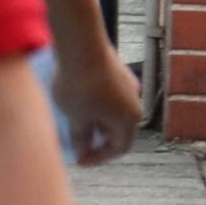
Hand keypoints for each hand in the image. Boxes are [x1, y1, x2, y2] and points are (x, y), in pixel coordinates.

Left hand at [51, 48, 142, 165]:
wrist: (81, 44)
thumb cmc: (79, 85)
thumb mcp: (76, 118)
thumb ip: (80, 138)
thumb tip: (81, 152)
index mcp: (129, 119)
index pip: (120, 148)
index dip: (100, 157)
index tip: (80, 160)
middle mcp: (134, 102)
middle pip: (117, 130)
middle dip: (96, 139)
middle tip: (74, 144)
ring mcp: (127, 85)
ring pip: (112, 111)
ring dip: (94, 121)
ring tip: (71, 124)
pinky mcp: (116, 71)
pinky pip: (107, 96)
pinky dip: (93, 105)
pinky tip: (73, 102)